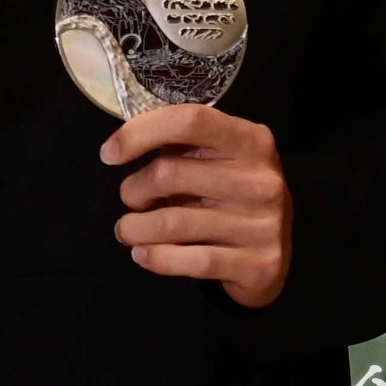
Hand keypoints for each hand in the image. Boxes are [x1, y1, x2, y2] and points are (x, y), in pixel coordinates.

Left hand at [100, 103, 291, 308]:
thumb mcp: (217, 159)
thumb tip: (122, 146)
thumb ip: (181, 147)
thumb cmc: (231, 193)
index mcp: (250, 139)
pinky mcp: (258, 265)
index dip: (141, 132)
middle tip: (129, 198)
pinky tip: (143, 254)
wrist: (275, 252)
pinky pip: (191, 262)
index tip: (110, 153)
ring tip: (126, 230)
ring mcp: (263, 224)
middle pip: (170, 174)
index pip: (189, 120)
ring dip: (136, 227)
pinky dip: (157, 258)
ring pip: (174, 222)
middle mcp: (260, 178)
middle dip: (134, 188)